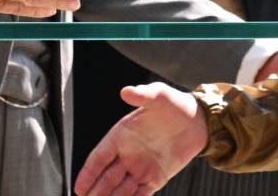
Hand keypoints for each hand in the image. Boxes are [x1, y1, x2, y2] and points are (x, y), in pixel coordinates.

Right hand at [75, 83, 208, 195]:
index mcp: (120, 136)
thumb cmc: (174, 104)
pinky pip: (141, 194)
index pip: (99, 158)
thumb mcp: (159, 96)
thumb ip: (143, 95)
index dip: (88, 174)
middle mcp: (127, 155)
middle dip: (97, 192)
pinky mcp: (156, 178)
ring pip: (121, 189)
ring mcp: (141, 168)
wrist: (198, 120)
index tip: (79, 189)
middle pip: (107, 178)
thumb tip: (126, 91)